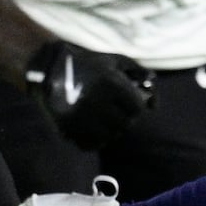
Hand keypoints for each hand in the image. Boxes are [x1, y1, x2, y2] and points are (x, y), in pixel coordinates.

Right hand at [24, 40, 154, 151]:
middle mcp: (98, 102)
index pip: (137, 108)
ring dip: (110, 129)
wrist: (51, 69)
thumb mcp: (116, 61)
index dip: (135, 106)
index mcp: (111, 84)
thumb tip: (154, 105)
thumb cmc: (90, 64)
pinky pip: (91, 144)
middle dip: (123, 118)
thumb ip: (141, 76)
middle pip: (125, 124)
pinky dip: (95, 139)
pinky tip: (91, 126)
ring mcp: (82, 117)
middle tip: (114, 109)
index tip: (127, 101)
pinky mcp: (69, 128)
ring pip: (110, 136)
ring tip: (102, 117)